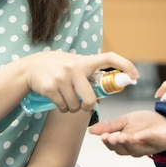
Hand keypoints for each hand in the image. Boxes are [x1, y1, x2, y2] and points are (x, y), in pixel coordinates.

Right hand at [22, 51, 138, 113]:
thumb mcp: (74, 64)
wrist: (30, 68)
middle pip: (90, 99)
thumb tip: (105, 91)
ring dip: (72, 108)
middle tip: (83, 104)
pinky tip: (57, 99)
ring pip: (75, 106)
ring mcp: (62, 78)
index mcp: (84, 60)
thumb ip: (88, 73)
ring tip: (67, 98)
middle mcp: (74, 68)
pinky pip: (63, 107)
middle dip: (87, 106)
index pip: (109, 58)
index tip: (135, 76)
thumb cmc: (57, 66)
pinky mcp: (51, 88)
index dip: (125, 65)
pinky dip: (62, 108)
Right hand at [89, 110, 165, 156]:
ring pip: (136, 148)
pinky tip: (139, 135)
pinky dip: (145, 138)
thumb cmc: (146, 124)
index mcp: (125, 142)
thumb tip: (91, 130)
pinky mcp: (160, 142)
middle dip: (117, 143)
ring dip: (129, 142)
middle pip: (124, 149)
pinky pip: (152, 141)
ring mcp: (148, 146)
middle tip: (111, 137)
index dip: (108, 142)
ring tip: (122, 136)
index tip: (103, 135)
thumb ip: (109, 126)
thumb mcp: (125, 121)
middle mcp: (136, 147)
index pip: (113, 146)